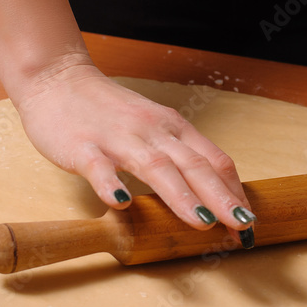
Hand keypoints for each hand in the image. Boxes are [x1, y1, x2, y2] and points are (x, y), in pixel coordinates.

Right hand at [12, 56, 254, 240]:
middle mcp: (153, 131)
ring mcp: (118, 138)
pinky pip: (99, 167)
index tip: (249, 222)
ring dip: (182, 197)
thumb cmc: (109, 111)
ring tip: (203, 223)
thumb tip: (213, 193)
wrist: (57, 80)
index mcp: (173, 128)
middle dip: (222, 198)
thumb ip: (179, 155)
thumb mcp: (154, 128)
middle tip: (243, 226)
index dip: (235, 192)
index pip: (215, 160)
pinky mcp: (83, 146)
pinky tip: (122, 204)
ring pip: (157, 167)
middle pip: (195, 166)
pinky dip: (111, 185)